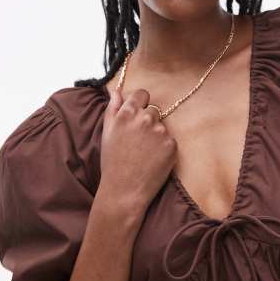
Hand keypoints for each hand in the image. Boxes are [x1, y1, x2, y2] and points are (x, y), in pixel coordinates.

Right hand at [98, 87, 177, 215]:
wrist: (124, 190)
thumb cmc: (113, 162)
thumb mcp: (107, 132)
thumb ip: (113, 107)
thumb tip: (117, 90)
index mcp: (127, 113)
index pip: (142, 93)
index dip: (140, 103)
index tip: (138, 114)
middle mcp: (145, 119)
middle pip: (153, 110)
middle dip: (147, 120)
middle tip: (138, 140)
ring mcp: (160, 131)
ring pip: (162, 126)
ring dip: (156, 135)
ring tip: (144, 152)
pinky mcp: (172, 145)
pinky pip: (170, 140)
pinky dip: (164, 148)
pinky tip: (153, 159)